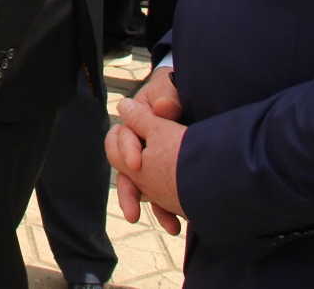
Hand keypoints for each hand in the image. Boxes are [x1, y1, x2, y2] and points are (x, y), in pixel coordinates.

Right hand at [106, 67, 184, 233]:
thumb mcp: (170, 88)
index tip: (137, 163)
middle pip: (125, 170)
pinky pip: (160, 195)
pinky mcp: (163, 175)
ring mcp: (149, 161)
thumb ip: (168, 96)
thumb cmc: (174, 89)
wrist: (192, 98)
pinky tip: (179, 222)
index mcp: (133, 123)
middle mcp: (137, 144)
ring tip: (169, 225)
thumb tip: (162, 107)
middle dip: (129, 192)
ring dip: (151, 208)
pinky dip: (167, 210)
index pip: (121, 137)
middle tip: (132, 213)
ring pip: (141, 187)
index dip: (127, 150)